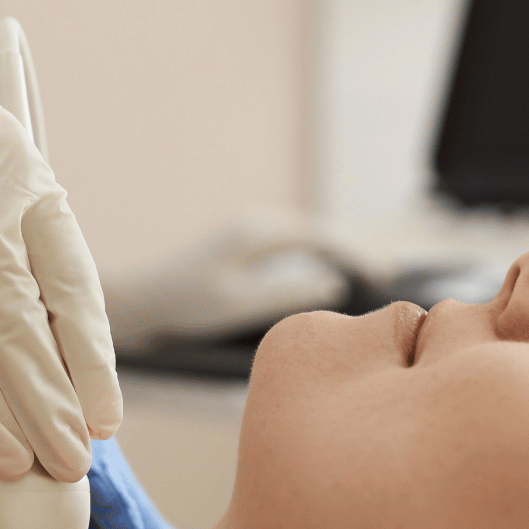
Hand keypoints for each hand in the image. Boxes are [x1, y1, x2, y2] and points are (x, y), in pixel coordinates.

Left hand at [102, 212, 376, 348]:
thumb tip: (332, 283)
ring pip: (307, 236)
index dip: (357, 253)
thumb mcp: (238, 304)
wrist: (140, 299)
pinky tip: (329, 271)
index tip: (384, 273)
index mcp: (258, 233)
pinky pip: (292, 244)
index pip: (322, 236)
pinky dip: (317, 255)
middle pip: (320, 231)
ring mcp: (249, 233)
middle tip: (388, 272)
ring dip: (338, 251)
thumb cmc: (184, 303)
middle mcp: (256, 225)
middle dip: (355, 249)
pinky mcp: (242, 247)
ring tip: (369, 271)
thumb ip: (286, 293)